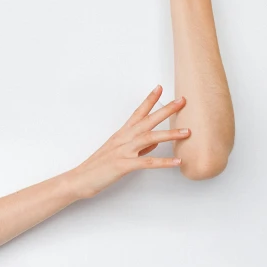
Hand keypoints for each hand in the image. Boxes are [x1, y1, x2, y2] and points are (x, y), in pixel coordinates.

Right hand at [70, 85, 188, 198]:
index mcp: (121, 134)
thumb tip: (155, 144)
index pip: (138, 112)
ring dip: (169, 134)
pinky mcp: (123, 165)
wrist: (80, 179)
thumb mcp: (118, 152)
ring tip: (187, 132)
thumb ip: (138, 147)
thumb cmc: (98, 166)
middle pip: (147, 121)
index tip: (160, 88)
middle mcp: (123, 139)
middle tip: (182, 101)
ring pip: (149, 138)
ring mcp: (123, 151)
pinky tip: (177, 161)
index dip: (149, 100)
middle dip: (166, 110)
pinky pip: (146, 162)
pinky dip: (163, 162)